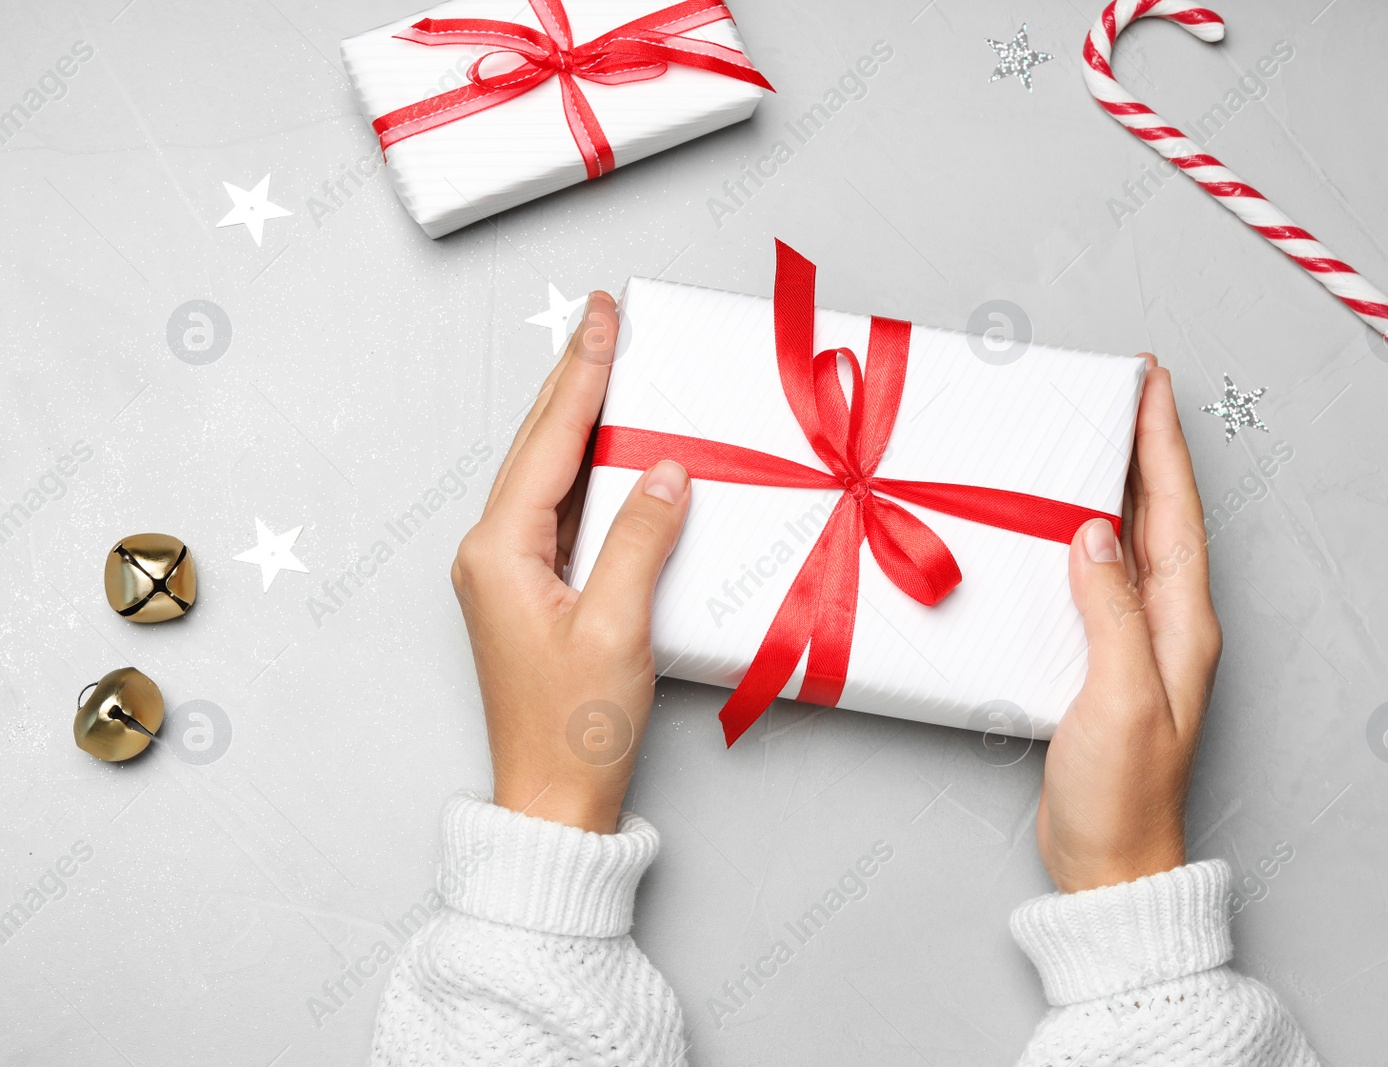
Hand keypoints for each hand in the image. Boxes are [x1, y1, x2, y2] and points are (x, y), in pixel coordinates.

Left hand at [450, 293, 690, 833]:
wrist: (552, 801)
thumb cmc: (575, 728)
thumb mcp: (618, 627)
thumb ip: (641, 540)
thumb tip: (665, 471)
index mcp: (500, 552)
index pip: (550, 442)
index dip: (582, 376)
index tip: (602, 319)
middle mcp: (492, 553)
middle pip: (538, 445)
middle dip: (573, 378)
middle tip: (600, 317)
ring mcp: (508, 573)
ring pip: (547, 473)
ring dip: (576, 416)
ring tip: (604, 360)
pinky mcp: (532, 592)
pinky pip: (560, 509)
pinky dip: (585, 467)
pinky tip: (607, 446)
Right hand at [1036, 355, 1221, 893]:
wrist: (1108, 864)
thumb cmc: (1123, 794)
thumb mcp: (1121, 698)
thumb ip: (1111, 613)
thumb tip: (1094, 532)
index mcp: (1182, 624)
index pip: (1174, 513)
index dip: (1162, 444)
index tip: (1149, 383)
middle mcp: (1167, 623)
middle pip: (1158, 515)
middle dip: (1143, 447)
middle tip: (1121, 389)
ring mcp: (1135, 642)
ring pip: (1130, 541)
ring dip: (1115, 483)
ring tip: (1093, 436)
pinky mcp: (1101, 661)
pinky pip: (1097, 578)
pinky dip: (1083, 535)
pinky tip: (1059, 524)